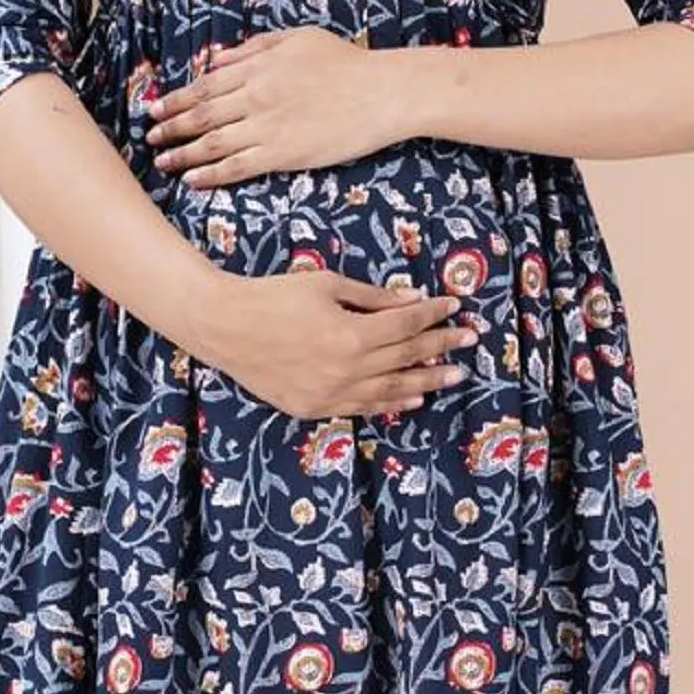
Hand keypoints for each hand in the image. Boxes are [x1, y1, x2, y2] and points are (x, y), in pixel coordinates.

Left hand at [143, 25, 406, 185]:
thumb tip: (219, 59)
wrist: (381, 92)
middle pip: (202, 115)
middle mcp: (255, 96)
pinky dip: (211, 174)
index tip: (156, 108)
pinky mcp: (283, 154)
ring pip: (213, 143)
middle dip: (171, 127)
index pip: (205, 85)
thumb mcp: (297, 39)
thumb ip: (254, 49)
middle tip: (151, 138)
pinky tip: (193, 180)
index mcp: (257, 67)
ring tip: (162, 162)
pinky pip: (238, 166)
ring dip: (183, 153)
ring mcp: (267, 127)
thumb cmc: (345, 62)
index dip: (177, 99)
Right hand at [196, 264, 480, 421]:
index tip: (454, 308)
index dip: (434, 315)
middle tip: (469, 342)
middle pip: (406, 357)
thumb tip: (411, 300)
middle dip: (441, 347)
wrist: (224, 327)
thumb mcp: (326, 284)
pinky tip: (413, 400)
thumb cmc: (274, 296)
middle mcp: (348, 369)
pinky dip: (391, 405)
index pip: (407, 324)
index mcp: (352, 334)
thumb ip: (373, 297)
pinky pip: (362, 408)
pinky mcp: (314, 408)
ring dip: (426, 381)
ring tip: (454, 376)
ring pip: (391, 390)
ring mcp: (331, 393)